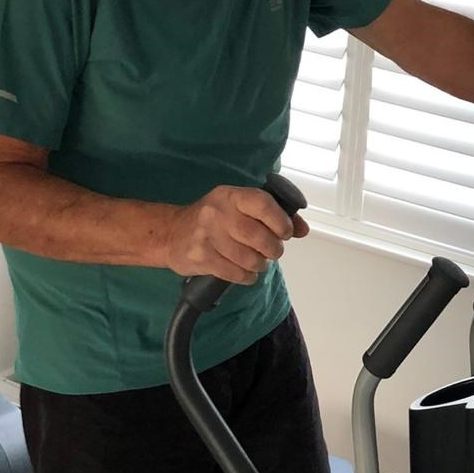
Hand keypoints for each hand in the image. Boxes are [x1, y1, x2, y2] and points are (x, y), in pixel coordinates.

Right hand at [164, 185, 308, 281]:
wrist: (170, 234)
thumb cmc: (213, 220)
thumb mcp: (238, 208)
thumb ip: (272, 215)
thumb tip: (303, 229)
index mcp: (231, 196)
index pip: (262, 204)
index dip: (281, 221)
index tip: (286, 232)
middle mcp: (218, 213)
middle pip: (258, 236)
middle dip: (273, 249)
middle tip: (272, 252)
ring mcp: (207, 236)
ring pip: (248, 258)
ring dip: (259, 265)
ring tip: (256, 262)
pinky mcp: (201, 258)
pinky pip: (235, 273)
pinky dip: (246, 277)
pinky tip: (244, 272)